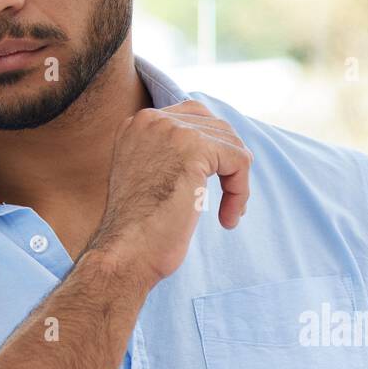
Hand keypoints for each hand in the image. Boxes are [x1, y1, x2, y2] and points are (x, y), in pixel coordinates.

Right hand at [86, 99, 251, 285]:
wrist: (127, 250)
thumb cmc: (140, 231)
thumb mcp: (152, 180)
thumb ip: (174, 157)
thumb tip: (222, 152)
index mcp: (138, 125)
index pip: (192, 117)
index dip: (214, 151)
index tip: (216, 184)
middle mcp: (152, 120)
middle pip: (216, 126)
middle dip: (231, 164)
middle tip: (231, 200)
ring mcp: (171, 130)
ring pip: (231, 144)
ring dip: (238, 183)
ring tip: (229, 214)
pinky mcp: (193, 147)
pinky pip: (239, 160)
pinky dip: (240, 191)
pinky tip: (228, 219)